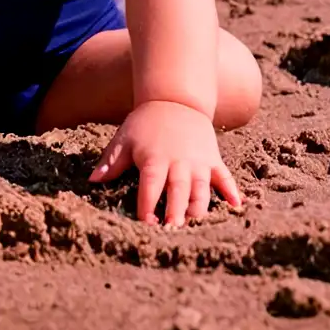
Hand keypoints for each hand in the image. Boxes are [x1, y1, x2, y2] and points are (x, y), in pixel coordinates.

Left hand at [88, 99, 242, 226]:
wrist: (174, 100)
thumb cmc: (145, 124)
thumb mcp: (124, 139)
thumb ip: (111, 162)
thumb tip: (92, 181)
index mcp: (154, 158)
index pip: (150, 185)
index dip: (147, 205)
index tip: (146, 224)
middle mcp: (178, 162)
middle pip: (178, 190)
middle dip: (175, 211)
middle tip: (173, 230)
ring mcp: (198, 162)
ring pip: (202, 188)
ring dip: (199, 207)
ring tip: (196, 225)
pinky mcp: (213, 160)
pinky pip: (224, 177)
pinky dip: (231, 191)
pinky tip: (237, 207)